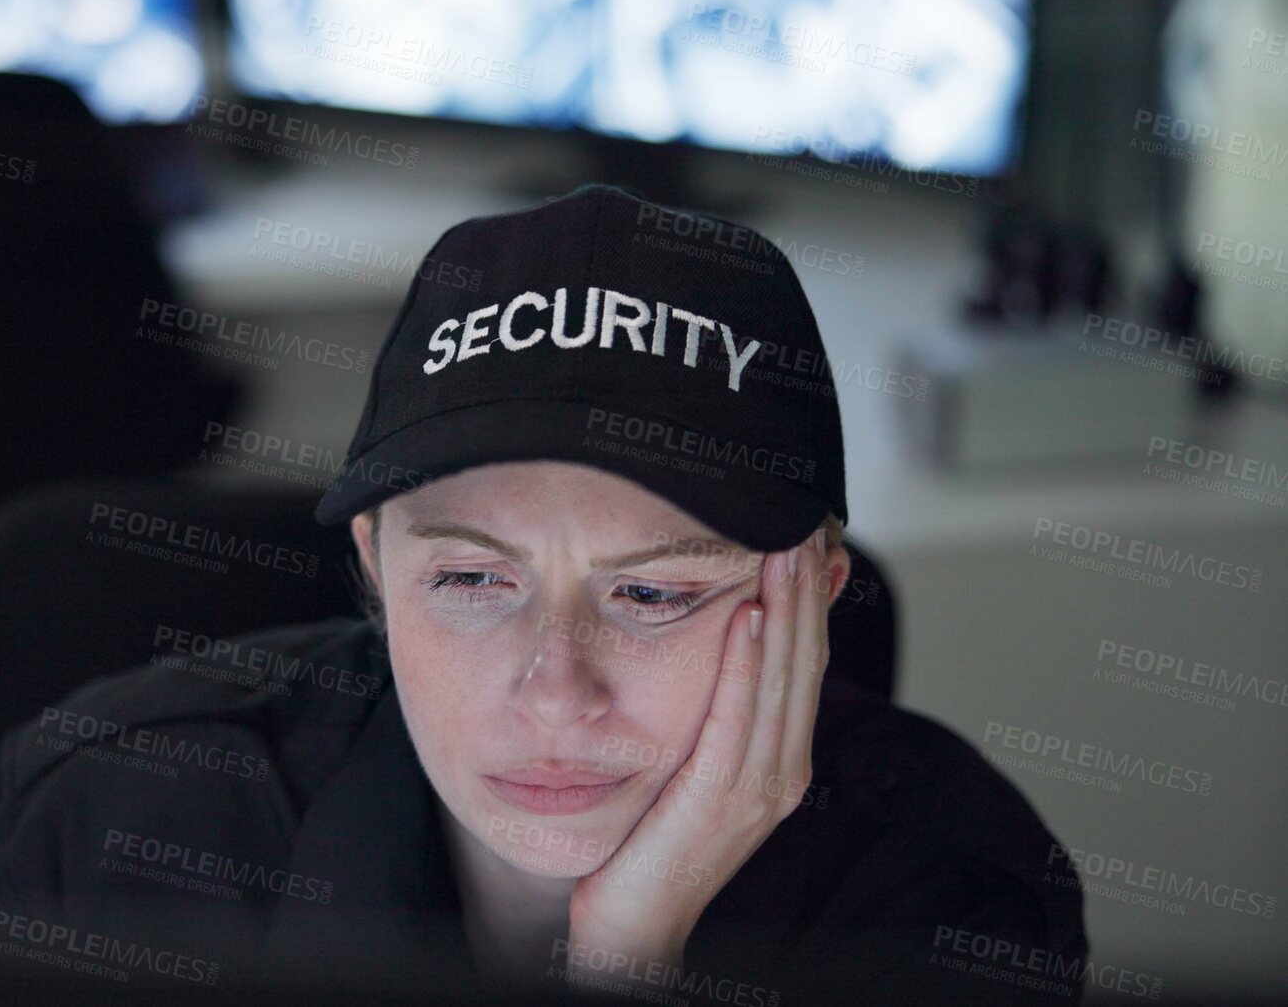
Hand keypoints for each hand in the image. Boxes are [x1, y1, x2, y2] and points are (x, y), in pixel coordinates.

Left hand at [563, 530, 846, 985]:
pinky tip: (746, 616)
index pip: (805, 660)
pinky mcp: (720, 802)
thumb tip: (720, 645)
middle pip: (805, 659)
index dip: (810, 596)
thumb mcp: (691, 765)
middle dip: (806, 586)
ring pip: (782, 679)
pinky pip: (737, 720)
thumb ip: (714, 713)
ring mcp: (759, 789)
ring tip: (782, 544)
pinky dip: (745, 666)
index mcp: (780, 759)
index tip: (806, 533)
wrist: (632, 927)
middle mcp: (783, 770)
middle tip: (802, 516)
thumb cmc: (651, 844)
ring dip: (785, 608)